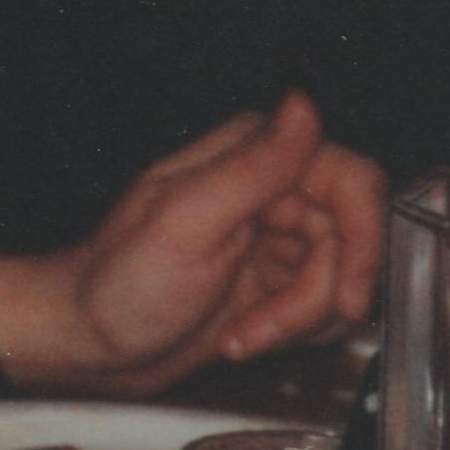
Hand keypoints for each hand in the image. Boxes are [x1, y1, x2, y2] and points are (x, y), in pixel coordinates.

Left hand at [0, 95, 382, 394]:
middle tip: (265, 325)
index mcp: (248, 156)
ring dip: (294, 321)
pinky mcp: (272, 284)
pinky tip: (241, 338)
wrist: (87, 344)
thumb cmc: (117, 284)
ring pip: (337, 280)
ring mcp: (272, 239)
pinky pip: (318, 309)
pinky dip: (287, 333)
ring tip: (239, 334)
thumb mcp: (187, 221)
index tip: (349, 291)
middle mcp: (268, 190)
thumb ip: (254, 165)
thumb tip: (302, 105)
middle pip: (350, 240)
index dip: (362, 237)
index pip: (349, 178)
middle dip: (315, 296)